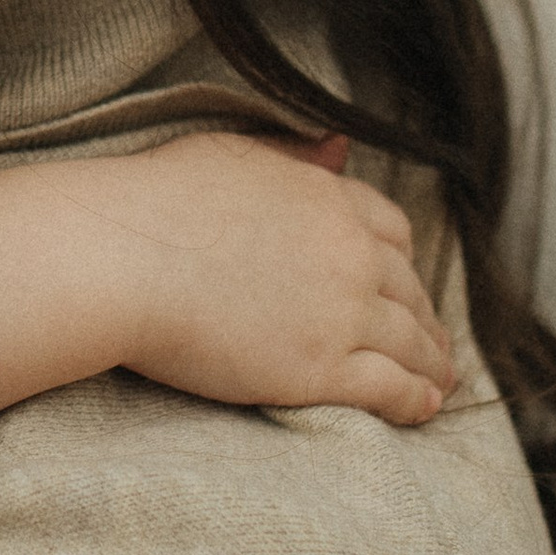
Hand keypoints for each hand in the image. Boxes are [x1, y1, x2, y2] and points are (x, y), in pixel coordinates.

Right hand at [0, 132, 458, 431]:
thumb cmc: (152, 201)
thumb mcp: (231, 155)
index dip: (400, 262)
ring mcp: (342, 313)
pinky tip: (424, 408)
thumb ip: (292, 155)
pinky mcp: (322, 370)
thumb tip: (339, 146)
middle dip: (423, 316)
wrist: (117, 258)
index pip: (391, 231)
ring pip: (412, 342)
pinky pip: (393, 389)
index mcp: (328, 198)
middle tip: (429, 340)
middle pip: (409, 289)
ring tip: (438, 381)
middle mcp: (349, 253)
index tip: (399, 282)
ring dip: (431, 363)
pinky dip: (417, 400)